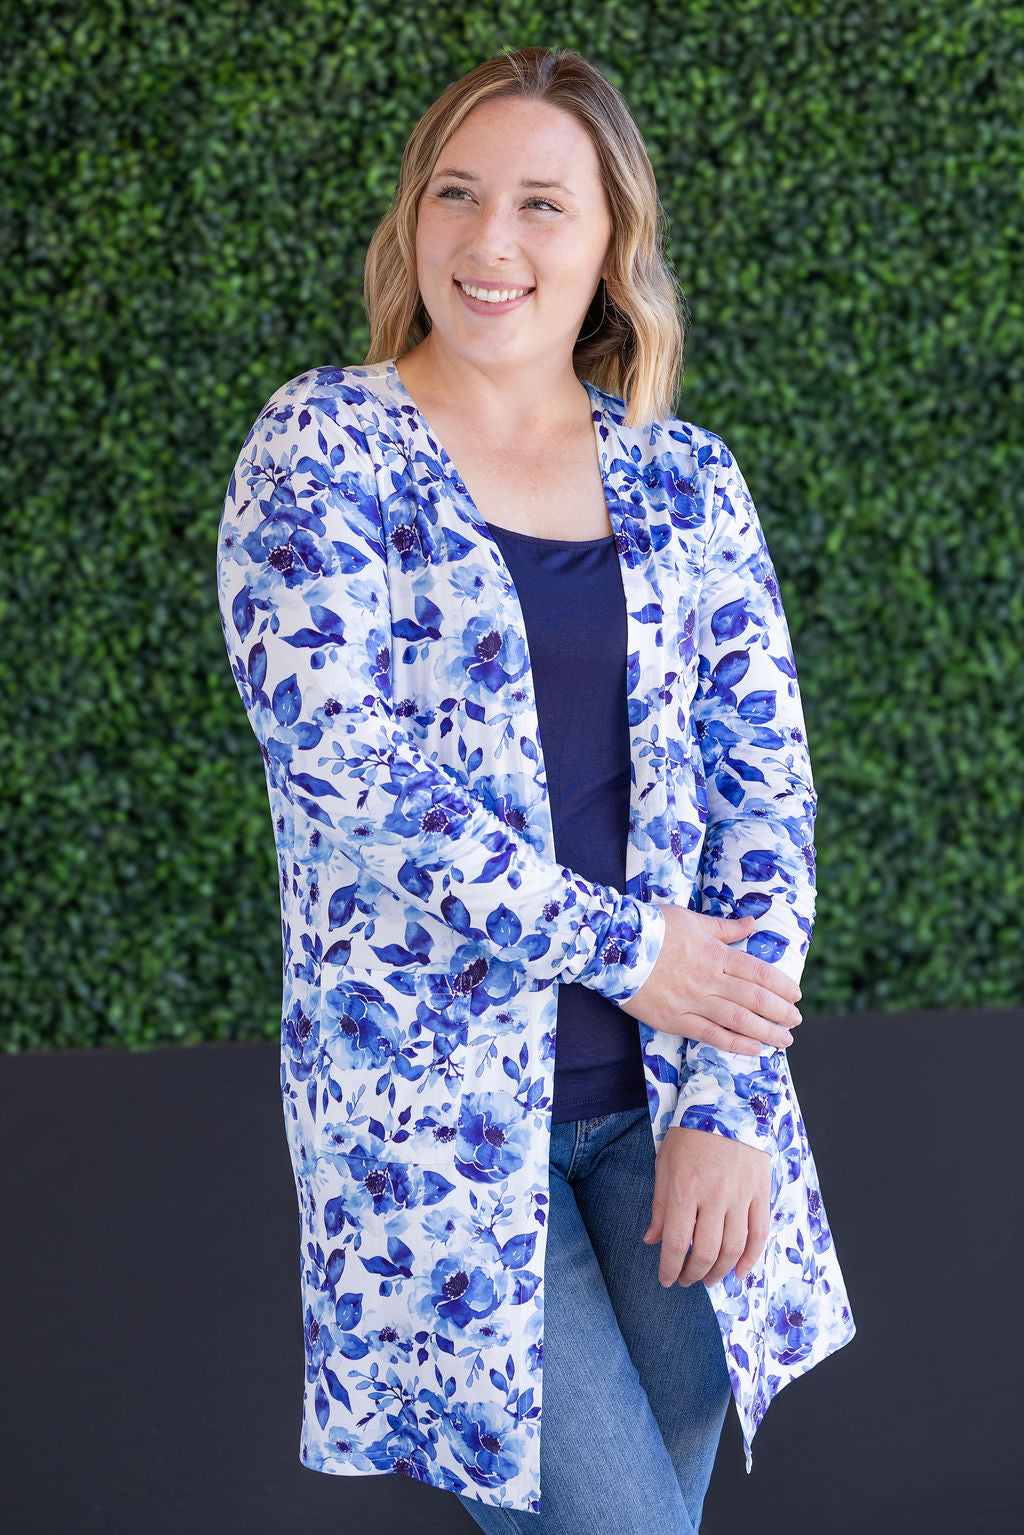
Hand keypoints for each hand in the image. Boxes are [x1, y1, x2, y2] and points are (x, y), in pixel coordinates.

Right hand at [618, 904, 802, 1055]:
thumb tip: (752, 922)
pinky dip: (735, 1043)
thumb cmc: (654, 928)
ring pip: (739, 1020)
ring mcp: (693, 1001)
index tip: (796, 994)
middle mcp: (710, 979)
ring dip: (767, 1031)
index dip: (782, 986)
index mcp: (716, 954)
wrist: (614, 947)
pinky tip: (754, 1049)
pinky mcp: (676, 1019)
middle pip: (755, 999)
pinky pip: (711, 1035)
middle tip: (797, 1020)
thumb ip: (725, 927)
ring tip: (785, 1040)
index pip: (759, 972)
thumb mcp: (693, 920)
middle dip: (781, 1012)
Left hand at [642, 1125, 770, 1286]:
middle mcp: (714, 1196)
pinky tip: (740, 1272)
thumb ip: (660, 1205)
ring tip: (709, 1279)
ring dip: (720, 1272)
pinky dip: (751, 1259)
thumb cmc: (690, 1134)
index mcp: (685, 1188)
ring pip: (733, 1249)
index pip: (676, 1243)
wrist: (727, 1104)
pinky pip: (759, 1234)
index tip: (666, 1280)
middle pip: (706, 1252)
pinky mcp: (761, 1193)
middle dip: (693, 1274)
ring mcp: (741, 1196)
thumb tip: (651, 1241)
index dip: (669, 1268)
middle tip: (686, 1281)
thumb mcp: (665, 1164)